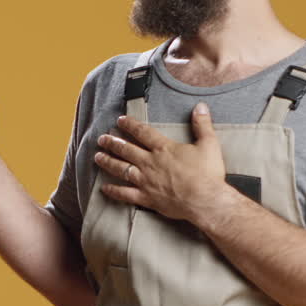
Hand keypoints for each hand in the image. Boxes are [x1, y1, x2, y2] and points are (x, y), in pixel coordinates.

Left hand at [94, 103, 228, 221]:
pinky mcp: (147, 198)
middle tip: (102, 139)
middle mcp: (150, 162)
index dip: (130, 125)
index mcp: (163, 148)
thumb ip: (202, 124)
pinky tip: (104, 188)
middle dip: (112, 142)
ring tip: (97, 157)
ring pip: (121, 169)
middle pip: (126, 149)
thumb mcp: (209, 144)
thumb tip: (200, 106)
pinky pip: (125, 194)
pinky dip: (114, 191)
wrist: (206, 200)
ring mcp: (146, 181)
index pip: (142, 132)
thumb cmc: (208, 173)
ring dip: (108, 162)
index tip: (120, 120)